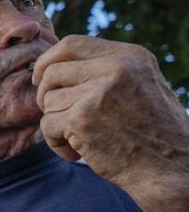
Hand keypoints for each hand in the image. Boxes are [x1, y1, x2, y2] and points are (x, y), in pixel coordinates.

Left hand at [34, 35, 188, 190]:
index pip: (71, 44)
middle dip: (45, 96)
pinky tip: (78, 152)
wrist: (170, 167)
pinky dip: (56, 144)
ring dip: (56, 124)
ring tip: (80, 139)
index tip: (40, 80)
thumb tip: (56, 65)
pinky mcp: (82, 119)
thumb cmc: (152, 132)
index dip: (47, 62)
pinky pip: (47, 125)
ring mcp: (98, 92)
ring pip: (48, 102)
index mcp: (130, 55)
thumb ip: (106, 71)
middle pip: (51, 73)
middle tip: (60, 117)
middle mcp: (115, 67)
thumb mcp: (139, 85)